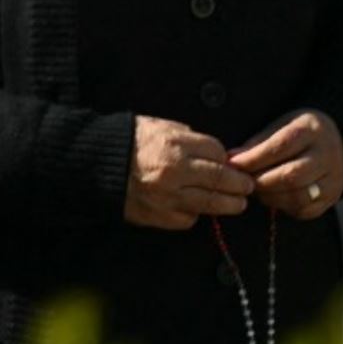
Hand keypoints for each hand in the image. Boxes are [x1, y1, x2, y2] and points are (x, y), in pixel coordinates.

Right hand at [124, 115, 254, 229]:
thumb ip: (186, 137)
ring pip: (213, 203)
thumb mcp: (156, 126)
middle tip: (247, 186)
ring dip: (231, 203)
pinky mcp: (161, 215)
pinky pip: (190, 217)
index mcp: (174, 144)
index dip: (228, 158)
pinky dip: (196, 212)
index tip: (233, 164)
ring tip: (238, 203)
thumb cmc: (127, 142)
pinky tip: (196, 206)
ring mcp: (169, 196)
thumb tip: (214, 153)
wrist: (94, 165)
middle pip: (223, 179)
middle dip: (240, 183)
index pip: (218, 153)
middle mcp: (175, 171)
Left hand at [229, 109, 342, 220]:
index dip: (253, 159)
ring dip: (269, 197)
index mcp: (311, 130)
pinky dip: (283, 207)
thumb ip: (256, 144)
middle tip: (241, 181)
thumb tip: (231, 160)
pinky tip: (271, 197)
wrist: (329, 143)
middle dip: (260, 181)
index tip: (233, 164)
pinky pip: (305, 210)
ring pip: (298, 196)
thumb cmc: (295, 133)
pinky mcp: (332, 198)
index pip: (280, 147)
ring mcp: (333, 179)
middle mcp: (327, 155)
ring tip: (254, 189)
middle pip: (291, 175)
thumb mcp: (277, 127)